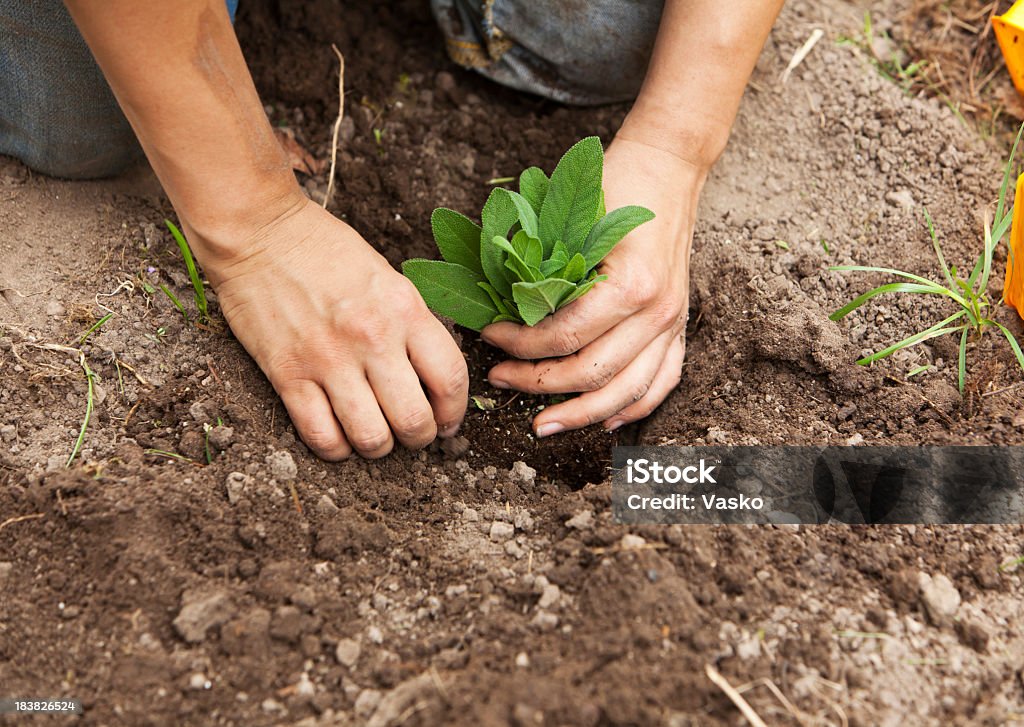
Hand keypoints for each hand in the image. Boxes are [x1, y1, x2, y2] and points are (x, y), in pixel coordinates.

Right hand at [202, 197, 468, 458]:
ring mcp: (328, 359)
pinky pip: (321, 436)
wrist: (258, 232)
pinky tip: (340, 437)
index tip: (449, 422)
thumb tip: (432, 378)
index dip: (455, 412)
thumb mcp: (388, 278)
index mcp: (404, 309)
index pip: (450, 378)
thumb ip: (411, 325)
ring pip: (371, 438)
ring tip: (376, 437)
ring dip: (379, 448)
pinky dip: (336, 449)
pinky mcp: (286, 374)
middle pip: (414, 420)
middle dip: (420, 437)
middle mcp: (372, 337)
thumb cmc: (326, 251)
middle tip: (413, 433)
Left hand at [481, 137, 703, 435]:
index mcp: (631, 285)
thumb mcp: (573, 220)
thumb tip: (497, 306)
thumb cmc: (616, 185)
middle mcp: (657, 312)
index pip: (565, 336)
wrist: (668, 168)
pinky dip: (633, 409)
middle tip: (500, 380)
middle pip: (592, 373)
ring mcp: (673, 323)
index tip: (489, 338)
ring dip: (581, 414)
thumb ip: (543, 267)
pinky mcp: (680, 327)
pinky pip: (661, 383)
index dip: (520, 345)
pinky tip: (604, 423)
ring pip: (626, 392)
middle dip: (539, 384)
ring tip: (543, 424)